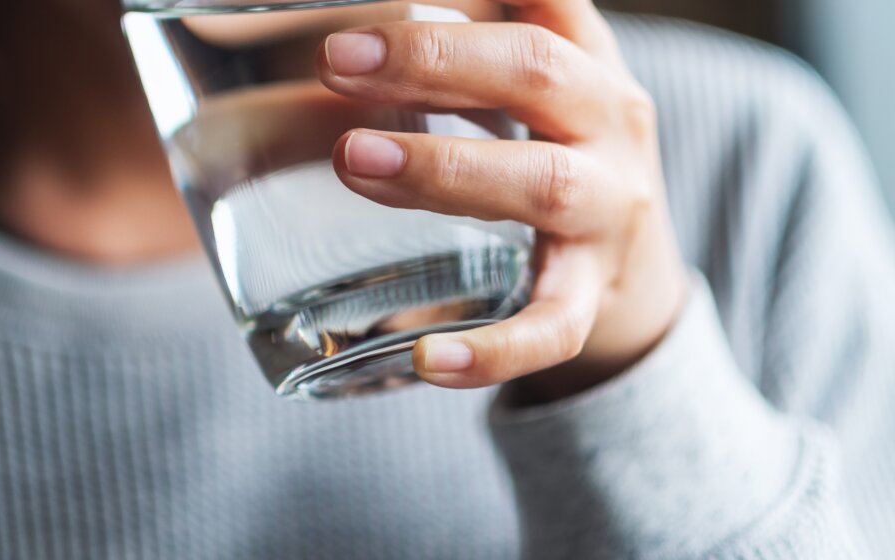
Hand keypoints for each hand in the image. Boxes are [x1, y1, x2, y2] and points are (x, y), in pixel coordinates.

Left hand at [316, 0, 689, 404]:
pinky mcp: (592, 297)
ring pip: (544, 185)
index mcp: (588, 62)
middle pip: (537, 72)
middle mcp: (611, 125)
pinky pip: (552, 326)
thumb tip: (358, 34)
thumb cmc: (558, 160)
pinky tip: (428, 359)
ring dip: (445, 170)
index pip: (544, 2)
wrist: (638, 279)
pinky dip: (493, 349)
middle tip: (336, 59)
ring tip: (352, 159)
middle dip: (434, 61)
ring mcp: (609, 213)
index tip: (374, 6)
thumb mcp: (537, 91)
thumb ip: (468, 53)